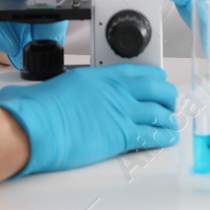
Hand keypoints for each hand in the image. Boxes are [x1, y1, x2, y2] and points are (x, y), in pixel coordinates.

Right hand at [0, 65, 177, 175]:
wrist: (38, 126)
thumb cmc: (41, 107)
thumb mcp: (62, 84)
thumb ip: (76, 88)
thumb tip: (73, 93)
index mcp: (102, 76)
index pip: (138, 72)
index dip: (154, 78)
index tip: (158, 81)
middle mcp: (116, 91)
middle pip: (155, 88)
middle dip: (166, 96)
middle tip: (169, 102)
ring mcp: (121, 112)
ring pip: (158, 112)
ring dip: (168, 118)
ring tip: (171, 123)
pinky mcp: (121, 136)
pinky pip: (151, 135)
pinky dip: (163, 136)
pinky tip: (167, 138)